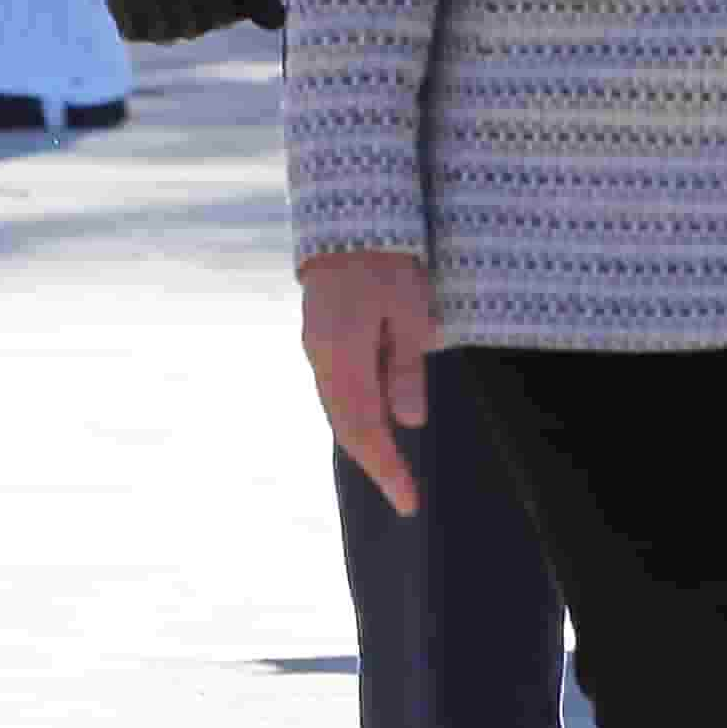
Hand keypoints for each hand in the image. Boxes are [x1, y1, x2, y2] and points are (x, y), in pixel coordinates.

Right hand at [305, 249, 442, 511]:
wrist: (349, 226)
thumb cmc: (387, 264)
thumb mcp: (410, 310)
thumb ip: (406, 365)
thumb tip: (408, 421)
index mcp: (343, 356)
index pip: (364, 428)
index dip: (386, 468)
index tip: (407, 501)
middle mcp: (322, 360)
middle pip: (347, 426)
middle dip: (376, 464)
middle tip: (404, 497)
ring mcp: (317, 351)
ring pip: (339, 412)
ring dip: (365, 443)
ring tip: (393, 471)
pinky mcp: (320, 343)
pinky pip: (337, 392)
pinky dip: (357, 418)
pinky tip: (376, 428)